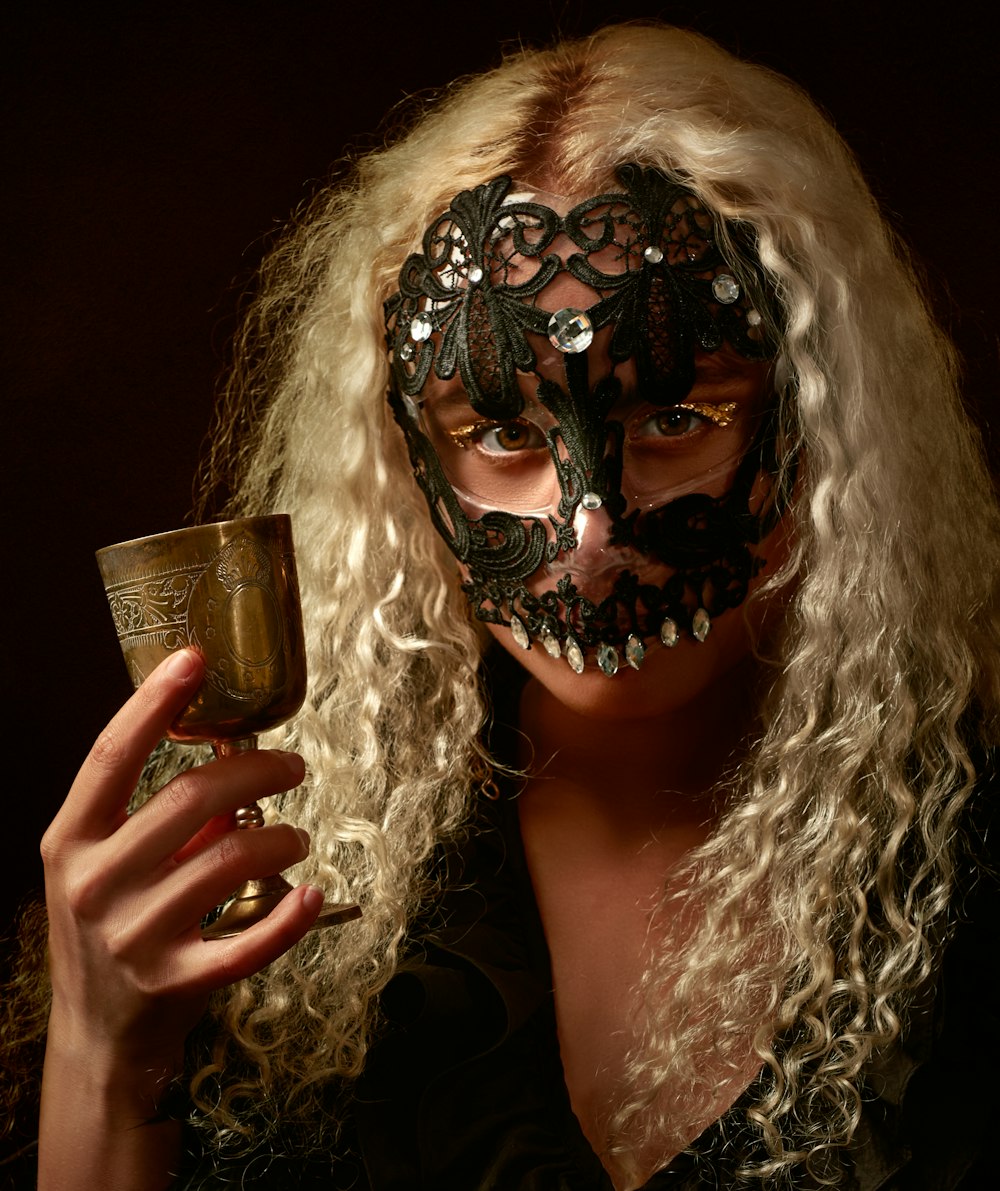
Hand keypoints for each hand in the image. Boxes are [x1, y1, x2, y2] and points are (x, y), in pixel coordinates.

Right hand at [41, 648, 323, 1074]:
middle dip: (256, 769)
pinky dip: (291, 918)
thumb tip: (231, 759)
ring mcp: (131, 936)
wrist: (97, 1036)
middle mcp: (93, 883)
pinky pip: (248, 942)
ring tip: (296, 837)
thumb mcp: (109, 866)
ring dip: (280, 837)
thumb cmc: (108, 930)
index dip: (153, 702)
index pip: (111, 756)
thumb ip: (161, 816)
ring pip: (229, 857)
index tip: (195, 659)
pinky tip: (311, 896)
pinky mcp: (174, 981)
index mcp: (70, 841)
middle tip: (292, 766)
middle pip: (189, 798)